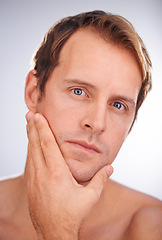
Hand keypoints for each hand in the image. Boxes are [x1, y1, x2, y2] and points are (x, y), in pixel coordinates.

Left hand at [26, 111, 112, 239]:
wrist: (54, 233)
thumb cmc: (73, 214)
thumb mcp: (90, 197)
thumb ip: (100, 180)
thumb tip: (110, 168)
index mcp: (57, 173)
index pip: (48, 145)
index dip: (42, 129)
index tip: (38, 116)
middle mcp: (43, 174)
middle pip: (35, 145)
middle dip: (32, 128)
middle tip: (29, 114)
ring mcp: (34, 180)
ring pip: (30, 154)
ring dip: (29, 138)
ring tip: (28, 125)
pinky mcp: (31, 186)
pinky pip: (29, 164)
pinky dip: (29, 152)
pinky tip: (30, 147)